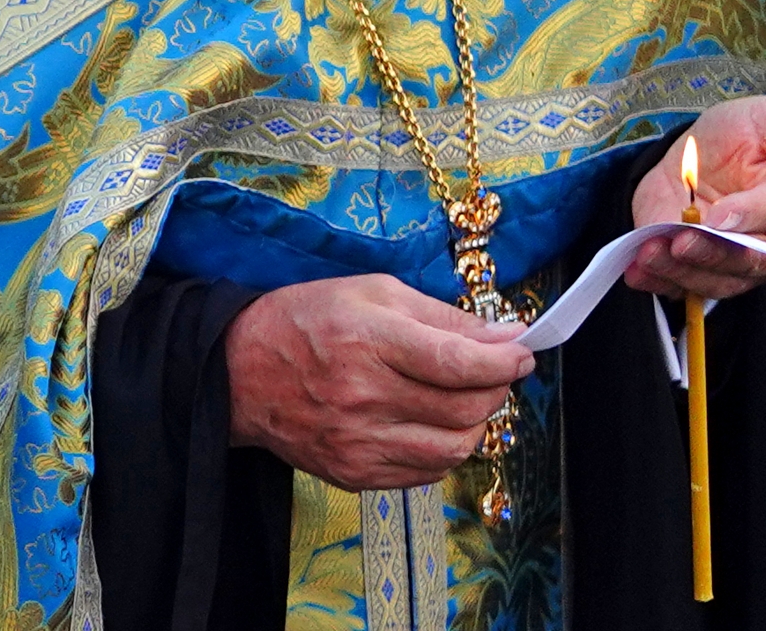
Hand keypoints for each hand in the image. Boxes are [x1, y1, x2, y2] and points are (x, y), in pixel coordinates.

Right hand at [224, 273, 533, 489]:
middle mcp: (365, 396)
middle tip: (499, 370)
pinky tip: (435, 420)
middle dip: (497, 388)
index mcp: (370, 339)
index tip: (524, 351)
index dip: (503, 361)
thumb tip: (502, 334)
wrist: (241, 372)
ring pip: (453, 448)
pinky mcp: (353, 474)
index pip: (458, 363)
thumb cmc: (308, 318)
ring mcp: (359, 442)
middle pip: (463, 408)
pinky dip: (445, 447)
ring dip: (476, 422)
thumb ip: (441, 315)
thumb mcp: (374, 291)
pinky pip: (425, 472)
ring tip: (469, 396)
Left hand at [626, 96, 765, 301]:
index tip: (717, 216)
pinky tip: (637, 270)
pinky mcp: (708, 276)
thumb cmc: (742, 135)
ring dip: (680, 269)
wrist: (693, 156)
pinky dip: (659, 281)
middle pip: (750, 259)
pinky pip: (687, 289)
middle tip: (677, 238)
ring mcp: (742, 267)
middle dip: (711, 251)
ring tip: (648, 252)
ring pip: (719, 279)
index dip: (748, 216)